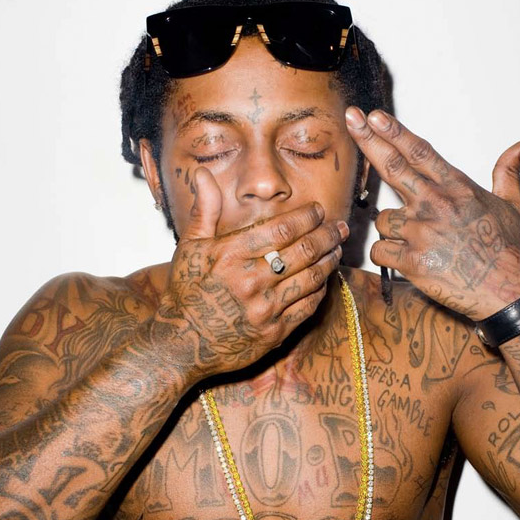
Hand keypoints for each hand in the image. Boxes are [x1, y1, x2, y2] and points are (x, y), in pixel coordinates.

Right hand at [154, 167, 346, 381]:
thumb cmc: (185, 293)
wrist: (180, 345)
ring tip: (337, 249)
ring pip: (310, 279)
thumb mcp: (189, 248)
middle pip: (303, 252)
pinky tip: (324, 280)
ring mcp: (264, 310)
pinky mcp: (273, 333)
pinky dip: (320, 291)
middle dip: (326, 236)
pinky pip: (306, 307)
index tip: (317, 210)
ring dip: (329, 261)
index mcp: (230, 256)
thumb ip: (205, 210)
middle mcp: (250, 281)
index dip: (305, 218)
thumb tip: (204, 175)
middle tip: (339, 227)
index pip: (281, 230)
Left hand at [345, 107, 519, 319]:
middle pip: (393, 166)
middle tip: (351, 119)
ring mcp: (421, 232)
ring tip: (418, 242)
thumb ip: (507, 172)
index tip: (375, 116)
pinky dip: (385, 255)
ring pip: (382, 220)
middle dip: (368, 140)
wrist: (511, 292)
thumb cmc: (511, 252)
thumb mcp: (513, 205)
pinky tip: (404, 261)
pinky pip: (379, 251)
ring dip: (390, 228)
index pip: (420, 151)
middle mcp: (435, 205)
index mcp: (457, 188)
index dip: (395, 131)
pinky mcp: (411, 261)